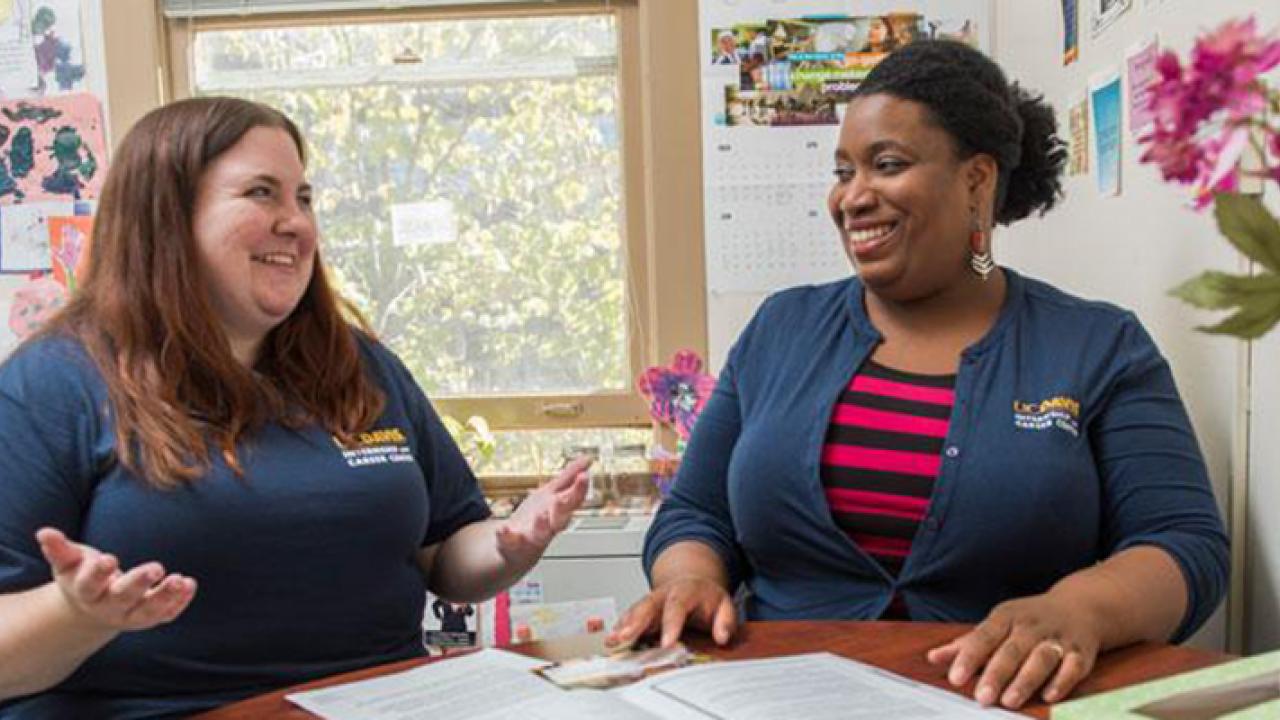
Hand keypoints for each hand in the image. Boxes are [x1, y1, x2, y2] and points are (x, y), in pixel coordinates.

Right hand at [36, 527, 196, 632]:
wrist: (92, 608)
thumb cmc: (81, 575)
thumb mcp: (69, 563)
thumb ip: (59, 549)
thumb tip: (43, 532)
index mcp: (85, 592)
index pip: (90, 584)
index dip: (98, 573)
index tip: (109, 559)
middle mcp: (108, 607)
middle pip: (123, 598)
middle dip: (138, 583)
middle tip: (156, 567)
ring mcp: (130, 615)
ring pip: (148, 611)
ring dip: (165, 596)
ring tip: (180, 580)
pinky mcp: (150, 617)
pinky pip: (166, 614)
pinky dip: (179, 603)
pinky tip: (190, 584)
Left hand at [494, 455, 590, 565]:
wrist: (517, 548)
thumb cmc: (538, 520)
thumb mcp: (554, 494)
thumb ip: (569, 477)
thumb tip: (587, 459)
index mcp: (559, 511)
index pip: (574, 500)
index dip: (580, 489)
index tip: (584, 476)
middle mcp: (549, 525)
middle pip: (560, 517)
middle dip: (564, 506)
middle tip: (565, 497)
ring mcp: (532, 536)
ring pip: (541, 533)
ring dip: (542, 525)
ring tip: (541, 516)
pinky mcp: (513, 544)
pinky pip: (510, 541)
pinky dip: (507, 536)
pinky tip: (503, 529)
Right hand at [606, 576, 735, 648]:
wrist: (692, 584)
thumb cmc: (706, 598)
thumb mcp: (725, 605)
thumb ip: (726, 620)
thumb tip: (722, 636)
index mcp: (686, 591)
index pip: (677, 606)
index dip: (671, 625)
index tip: (666, 643)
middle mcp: (664, 594)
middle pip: (648, 605)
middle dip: (635, 621)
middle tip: (625, 637)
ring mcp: (650, 601)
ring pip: (634, 610)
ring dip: (623, 625)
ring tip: (613, 640)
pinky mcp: (642, 610)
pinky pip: (629, 618)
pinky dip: (619, 628)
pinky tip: (612, 641)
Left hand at [926, 592, 1101, 708]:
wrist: (1080, 606)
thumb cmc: (1029, 620)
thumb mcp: (997, 624)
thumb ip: (967, 644)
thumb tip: (933, 658)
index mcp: (1006, 617)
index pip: (983, 636)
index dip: (969, 657)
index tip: (955, 677)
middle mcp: (1031, 626)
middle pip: (1011, 650)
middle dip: (996, 674)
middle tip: (981, 697)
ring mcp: (1057, 638)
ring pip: (1041, 659)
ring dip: (1025, 680)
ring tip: (1009, 701)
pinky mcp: (1081, 652)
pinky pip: (1072, 667)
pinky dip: (1061, 681)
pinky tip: (1049, 696)